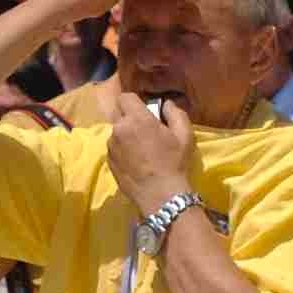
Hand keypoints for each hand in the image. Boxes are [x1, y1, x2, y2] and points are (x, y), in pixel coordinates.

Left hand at [103, 85, 196, 215]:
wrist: (160, 194)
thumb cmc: (174, 162)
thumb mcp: (184, 134)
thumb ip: (175, 112)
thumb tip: (165, 103)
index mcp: (137, 119)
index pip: (125, 97)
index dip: (135, 101)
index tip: (145, 111)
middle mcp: (119, 129)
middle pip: (119, 113)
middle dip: (130, 117)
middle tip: (145, 129)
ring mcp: (111, 146)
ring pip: (116, 131)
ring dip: (126, 134)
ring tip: (141, 149)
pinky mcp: (108, 161)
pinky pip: (114, 147)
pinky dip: (122, 149)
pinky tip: (135, 161)